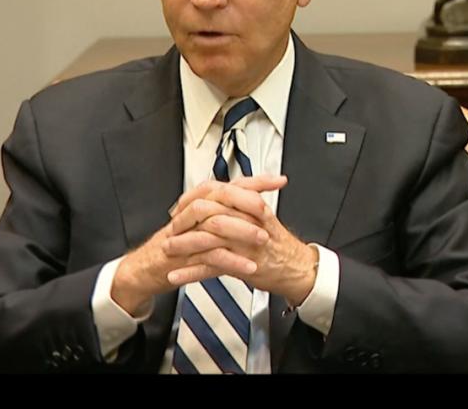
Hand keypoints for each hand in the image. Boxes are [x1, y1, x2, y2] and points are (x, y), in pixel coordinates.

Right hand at [110, 175, 285, 313]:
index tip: (279, 180)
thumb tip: (255, 203)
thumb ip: (226, 214)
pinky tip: (248, 266)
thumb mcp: (203, 225)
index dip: (256, 181)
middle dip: (247, 203)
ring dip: (242, 231)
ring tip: (263, 240)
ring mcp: (187, 233)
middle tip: (268, 214)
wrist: (145, 268)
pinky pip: (210, 255)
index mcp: (200, 202)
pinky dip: (231, 261)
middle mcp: (193, 212)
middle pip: (221, 196)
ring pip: (216, 223)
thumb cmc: (176, 245)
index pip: (231, 184)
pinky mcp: (183, 255)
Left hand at [165, 175, 318, 305]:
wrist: (299, 268)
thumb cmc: (279, 244)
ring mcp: (244, 244)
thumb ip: (243, 202)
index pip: (216, 192)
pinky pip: (211, 267)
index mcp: (251, 205)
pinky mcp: (243, 265)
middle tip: (171, 228)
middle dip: (185, 221)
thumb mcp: (263, 214)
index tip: (180, 206)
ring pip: (207, 239)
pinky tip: (177, 276)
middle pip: (209, 214)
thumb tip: (218, 194)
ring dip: (183, 246)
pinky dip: (191, 273)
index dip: (194, 198)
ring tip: (168, 251)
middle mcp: (247, 221)